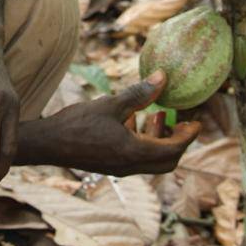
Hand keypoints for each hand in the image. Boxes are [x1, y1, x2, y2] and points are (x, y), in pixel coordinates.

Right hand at [47, 71, 199, 175]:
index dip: (188, 135)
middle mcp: (130, 165)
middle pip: (167, 160)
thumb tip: (163, 78)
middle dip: (178, 140)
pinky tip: (131, 121)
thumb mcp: (110, 105)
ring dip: (159, 139)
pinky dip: (143, 142)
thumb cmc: (77, 124)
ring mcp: (120, 168)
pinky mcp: (110, 164)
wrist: (49, 144)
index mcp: (134, 152)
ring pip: (151, 160)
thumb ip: (138, 93)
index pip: (173, 149)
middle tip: (181, 121)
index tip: (196, 120)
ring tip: (156, 114)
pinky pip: (136, 157)